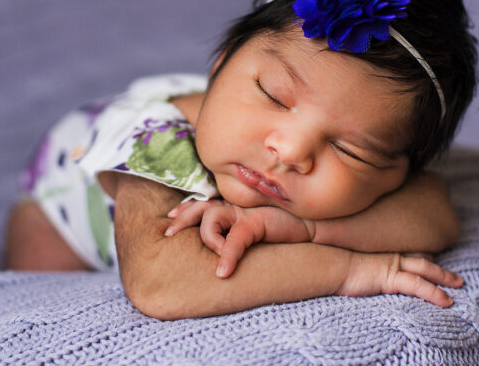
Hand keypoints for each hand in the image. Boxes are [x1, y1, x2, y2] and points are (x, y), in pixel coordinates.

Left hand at [165, 200, 313, 277]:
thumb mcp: (250, 234)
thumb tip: (212, 253)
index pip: (201, 205)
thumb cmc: (279, 234)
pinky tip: (222, 273)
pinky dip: (227, 256)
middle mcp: (234, 207)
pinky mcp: (256, 221)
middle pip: (200, 207)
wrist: (310, 229)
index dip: (184, 210)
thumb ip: (232, 236)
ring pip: (212, 219)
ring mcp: (244, 212)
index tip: (169, 219)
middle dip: (181, 219)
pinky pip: (235, 239)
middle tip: (168, 233)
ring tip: (213, 262)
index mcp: (231, 209)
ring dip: (208, 240)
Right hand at [338, 251, 463, 306]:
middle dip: (441, 268)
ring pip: (426, 270)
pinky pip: (419, 286)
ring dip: (445, 278)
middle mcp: (391, 256)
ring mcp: (393, 266)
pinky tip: (446, 300)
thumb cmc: (334, 263)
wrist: (329, 264)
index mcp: (383, 253)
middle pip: (423, 260)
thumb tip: (356, 268)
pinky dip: (434, 293)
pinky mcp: (392, 278)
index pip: (409, 254)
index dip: (424, 257)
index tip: (435, 260)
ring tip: (459, 285)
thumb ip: (358, 263)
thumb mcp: (349, 262)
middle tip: (456, 277)